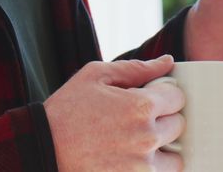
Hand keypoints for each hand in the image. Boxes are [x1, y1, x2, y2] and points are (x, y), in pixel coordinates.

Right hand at [45, 56, 186, 171]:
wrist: (43, 148)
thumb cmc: (67, 109)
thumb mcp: (95, 75)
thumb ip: (136, 68)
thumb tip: (167, 61)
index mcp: (140, 106)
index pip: (178, 98)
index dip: (164, 94)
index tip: (148, 97)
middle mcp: (146, 137)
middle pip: (179, 125)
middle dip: (163, 119)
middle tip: (136, 119)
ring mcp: (142, 166)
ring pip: (175, 158)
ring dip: (162, 149)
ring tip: (136, 143)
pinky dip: (150, 167)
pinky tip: (129, 158)